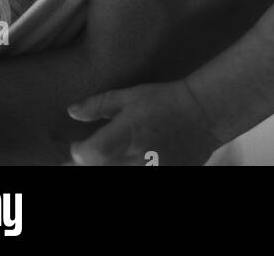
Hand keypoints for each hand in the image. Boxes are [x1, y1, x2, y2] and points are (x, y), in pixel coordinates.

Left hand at [68, 80, 219, 166]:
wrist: (202, 115)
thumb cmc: (163, 100)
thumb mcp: (131, 95)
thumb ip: (100, 104)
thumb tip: (71, 111)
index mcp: (128, 132)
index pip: (90, 153)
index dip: (78, 152)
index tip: (77, 145)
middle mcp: (137, 156)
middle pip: (99, 169)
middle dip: (88, 163)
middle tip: (90, 155)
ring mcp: (151, 171)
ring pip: (116, 174)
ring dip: (106, 166)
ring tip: (110, 156)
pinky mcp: (162, 176)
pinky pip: (133, 176)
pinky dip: (125, 169)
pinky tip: (125, 162)